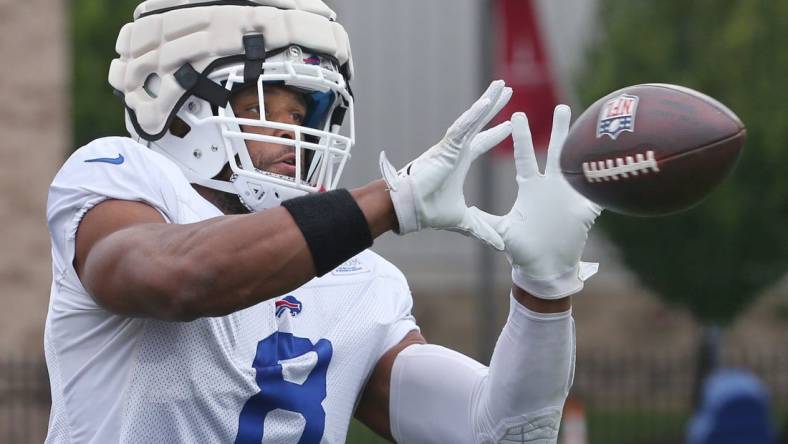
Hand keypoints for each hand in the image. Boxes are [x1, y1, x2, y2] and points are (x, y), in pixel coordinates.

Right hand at [379, 80, 512, 249]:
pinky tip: (488, 102)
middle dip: (494, 106)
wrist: (408, 209)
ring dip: (488, 101)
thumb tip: (502, 245)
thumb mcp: (464, 221)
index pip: (482, 142)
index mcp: (460, 161)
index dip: (495, 133)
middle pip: (479, 122)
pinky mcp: (445, 147)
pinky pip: (462, 127)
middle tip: (507, 89)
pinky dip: (475, 115)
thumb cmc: (428, 211)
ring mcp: (450, 145)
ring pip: (473, 118)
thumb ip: (482, 230)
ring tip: (501, 85)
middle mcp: (456, 149)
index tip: (509, 124)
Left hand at [474, 106, 602, 298]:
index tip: (516, 115)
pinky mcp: (586, 208)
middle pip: (555, 151)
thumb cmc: (523, 250)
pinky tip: (614, 162)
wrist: (545, 268)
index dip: (521, 137)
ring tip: (589, 124)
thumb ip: (486, 221)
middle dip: (559, 129)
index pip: (525, 157)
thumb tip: (467, 210)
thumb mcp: (504, 232)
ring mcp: (570, 195)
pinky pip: (597, 190)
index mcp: (530, 187)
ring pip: (577, 164)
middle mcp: (551, 186)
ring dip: (582, 146)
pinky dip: (604, 179)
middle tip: (560, 106)